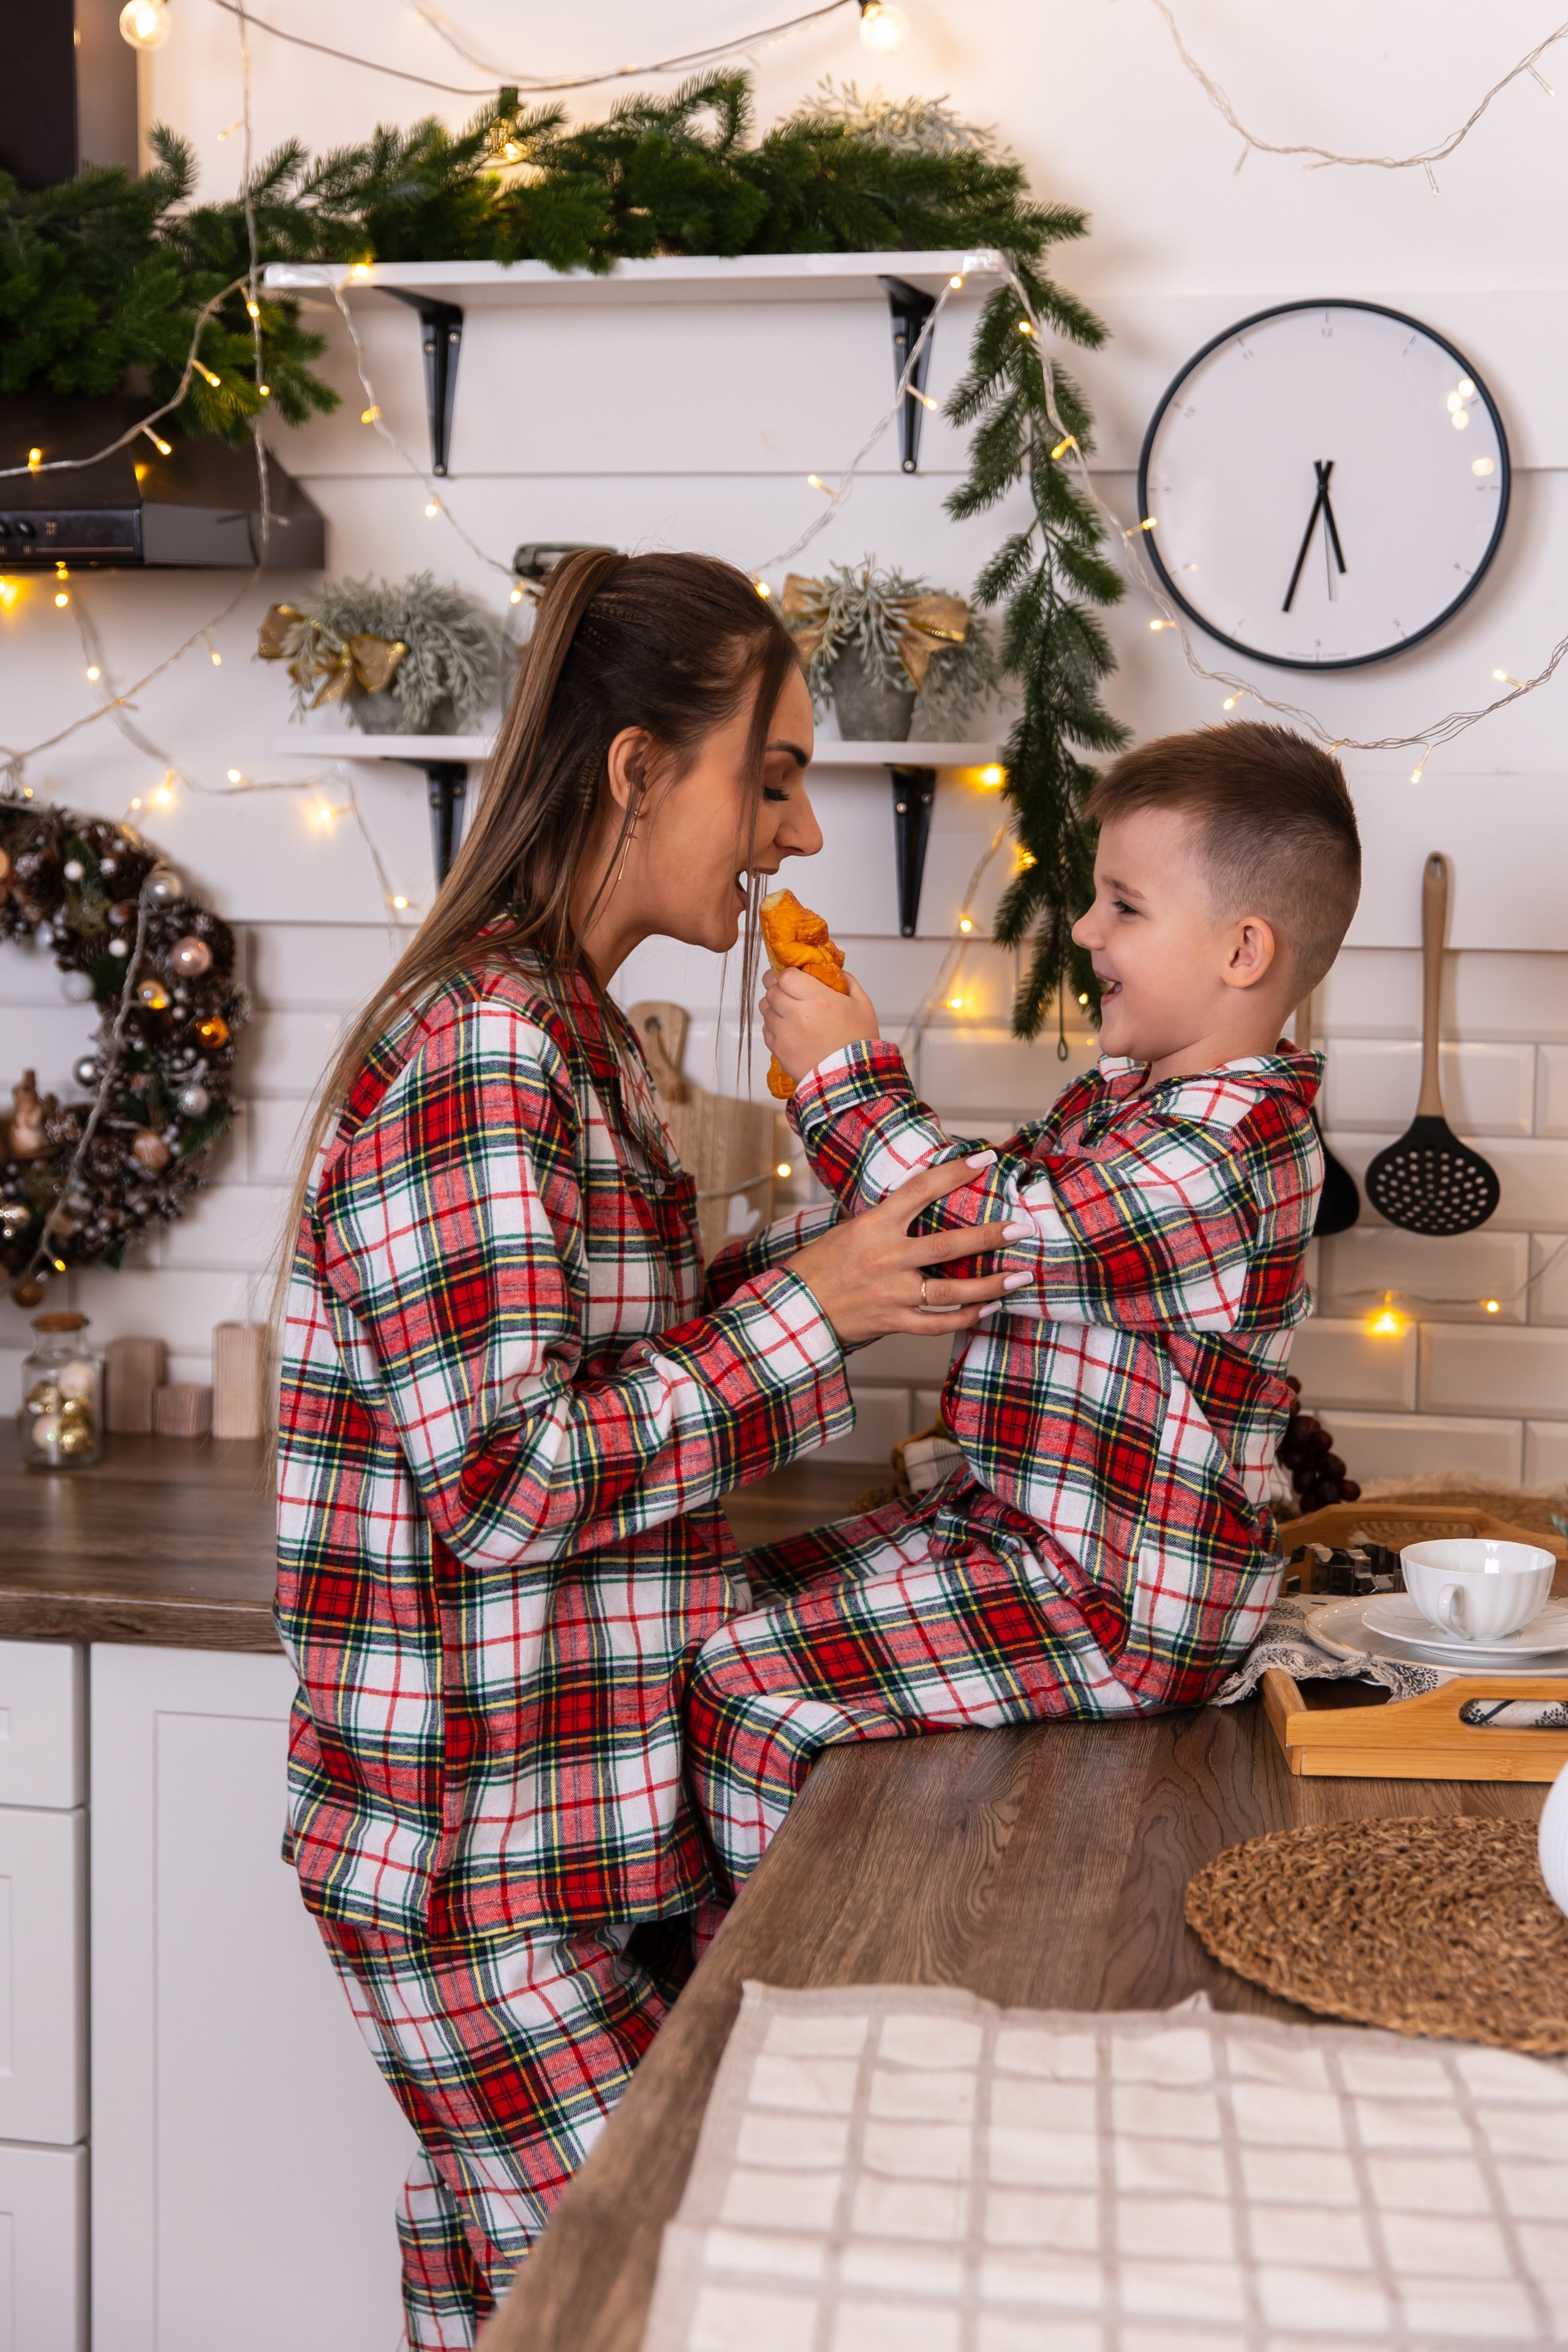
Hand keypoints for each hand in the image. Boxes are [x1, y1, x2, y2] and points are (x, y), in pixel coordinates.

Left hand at [761, 966, 879, 1087]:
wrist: (852, 1079)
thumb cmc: (859, 1042)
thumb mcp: (862, 1005)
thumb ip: (847, 982)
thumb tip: (834, 971)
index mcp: (818, 999)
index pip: (786, 976)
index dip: (787, 974)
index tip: (793, 976)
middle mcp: (797, 1014)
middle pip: (772, 990)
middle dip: (778, 987)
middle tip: (788, 990)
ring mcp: (785, 1033)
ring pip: (765, 1009)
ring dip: (774, 1006)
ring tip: (789, 1011)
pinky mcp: (778, 1051)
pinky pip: (766, 1030)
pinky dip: (773, 1026)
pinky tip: (788, 1029)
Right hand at [784, 1157, 1014, 1346]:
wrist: (794, 1307)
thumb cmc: (821, 1265)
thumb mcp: (850, 1229)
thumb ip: (887, 1219)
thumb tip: (924, 1199)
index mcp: (874, 1225)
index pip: (919, 1190)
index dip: (954, 1173)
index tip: (984, 1161)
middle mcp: (886, 1257)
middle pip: (947, 1246)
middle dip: (988, 1237)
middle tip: (1020, 1229)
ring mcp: (891, 1293)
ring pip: (950, 1292)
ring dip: (990, 1285)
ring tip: (1021, 1276)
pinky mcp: (892, 1322)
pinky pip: (938, 1324)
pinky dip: (966, 1318)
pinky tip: (988, 1309)